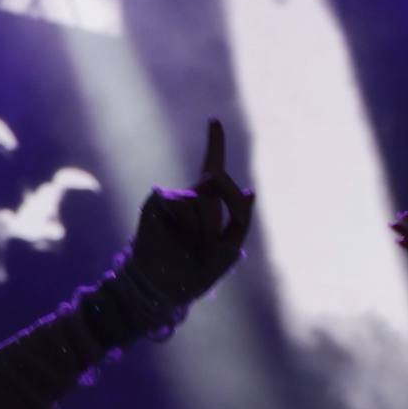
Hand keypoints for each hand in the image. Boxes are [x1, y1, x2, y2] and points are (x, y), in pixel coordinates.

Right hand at [129, 118, 254, 295]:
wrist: (164, 287)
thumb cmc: (195, 272)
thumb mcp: (228, 249)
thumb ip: (240, 219)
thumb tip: (249, 189)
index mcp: (205, 203)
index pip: (212, 169)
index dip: (214, 144)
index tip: (215, 120)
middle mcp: (188, 195)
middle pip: (218, 182)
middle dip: (228, 212)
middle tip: (213, 246)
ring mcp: (171, 197)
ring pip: (205, 202)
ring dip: (208, 232)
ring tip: (194, 249)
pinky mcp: (158, 201)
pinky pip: (188, 207)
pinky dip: (193, 230)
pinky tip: (181, 242)